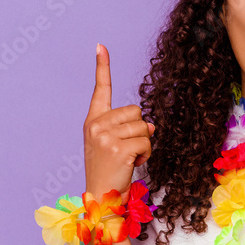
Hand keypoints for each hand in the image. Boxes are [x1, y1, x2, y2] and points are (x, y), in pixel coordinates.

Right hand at [83, 43, 154, 195]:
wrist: (103, 197)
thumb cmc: (110, 171)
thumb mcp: (114, 144)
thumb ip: (128, 128)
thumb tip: (151, 126)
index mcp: (93, 121)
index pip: (100, 90)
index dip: (102, 67)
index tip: (101, 46)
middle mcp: (96, 125)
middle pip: (136, 111)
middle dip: (139, 131)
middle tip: (126, 150)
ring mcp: (105, 136)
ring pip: (144, 127)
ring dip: (144, 145)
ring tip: (128, 158)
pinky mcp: (118, 148)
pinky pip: (147, 142)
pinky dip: (146, 155)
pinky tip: (133, 164)